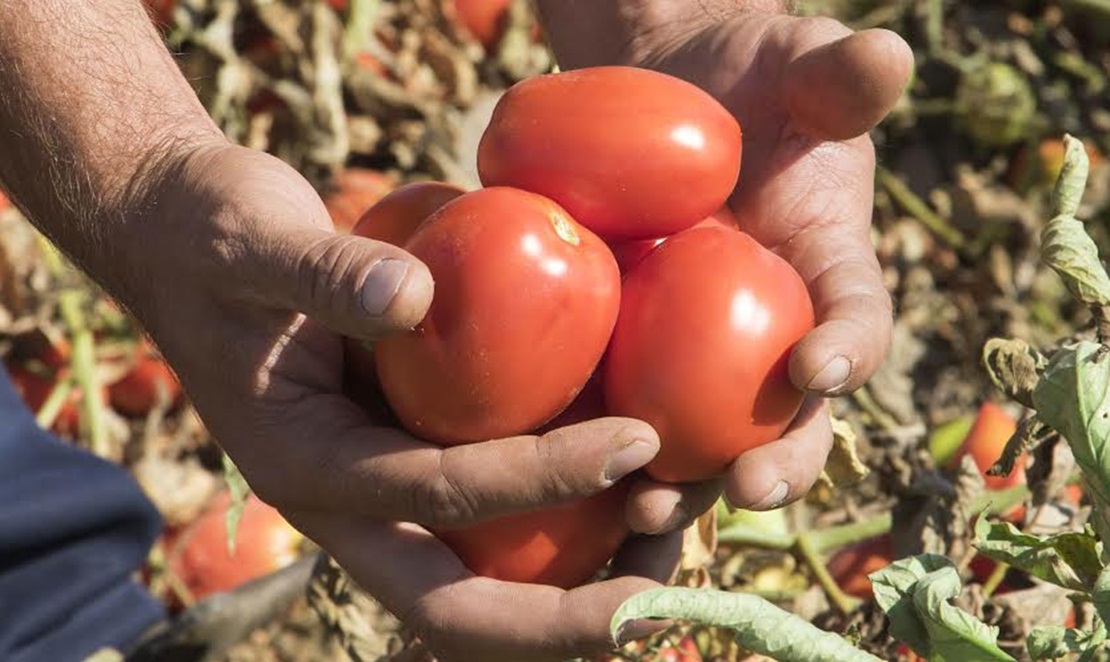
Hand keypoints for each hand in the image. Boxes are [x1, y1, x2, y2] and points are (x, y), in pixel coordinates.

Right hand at [119, 141, 684, 660]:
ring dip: (564, 589)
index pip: (436, 493)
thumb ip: (324, 270)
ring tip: (665, 555)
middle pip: (451, 604)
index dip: (539, 476)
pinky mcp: (400, 454)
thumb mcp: (255, 238)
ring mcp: (375, 487)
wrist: (181, 238)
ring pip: (472, 578)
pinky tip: (624, 489)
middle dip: (554, 625)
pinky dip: (549, 518)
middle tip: (661, 612)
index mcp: (303, 463)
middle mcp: (343, 500)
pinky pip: (479, 517)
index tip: (636, 443)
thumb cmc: (210, 234)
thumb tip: (414, 296)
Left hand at [541, 4, 912, 514]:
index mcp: (826, 276)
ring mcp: (695, 356)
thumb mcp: (791, 64)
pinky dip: (600, 461)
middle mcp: (769, 335)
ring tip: (643, 516)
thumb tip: (885, 54)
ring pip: (701, 443)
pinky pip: (618, 418)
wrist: (658, 86)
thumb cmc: (740, 74)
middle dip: (775, 464)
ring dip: (682, 490)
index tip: (817, 368)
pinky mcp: (626, 360)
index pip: (856, 323)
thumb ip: (835, 74)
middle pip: (788, 419)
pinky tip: (565, 490)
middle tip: (743, 490)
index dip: (849, 351)